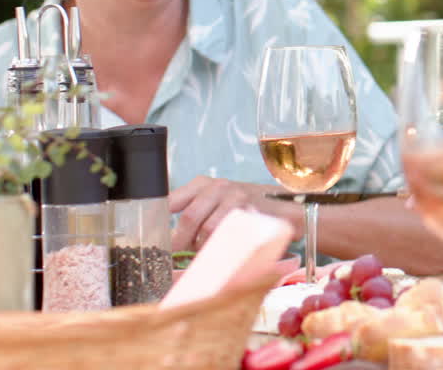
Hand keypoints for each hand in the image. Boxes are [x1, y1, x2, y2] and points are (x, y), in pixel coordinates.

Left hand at [169, 176, 297, 250]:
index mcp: (204, 184)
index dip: (161, 221)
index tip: (157, 240)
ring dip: (204, 247)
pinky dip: (223, 248)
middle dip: (181, 242)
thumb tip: (168, 241)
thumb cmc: (244, 206)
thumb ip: (194, 213)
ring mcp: (238, 198)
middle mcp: (219, 187)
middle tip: (179, 257)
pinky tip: (224, 252)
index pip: (173, 200)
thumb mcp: (216, 201)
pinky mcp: (253, 212)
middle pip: (190, 216)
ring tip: (206, 254)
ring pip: (209, 228)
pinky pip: (231, 235)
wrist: (285, 204)